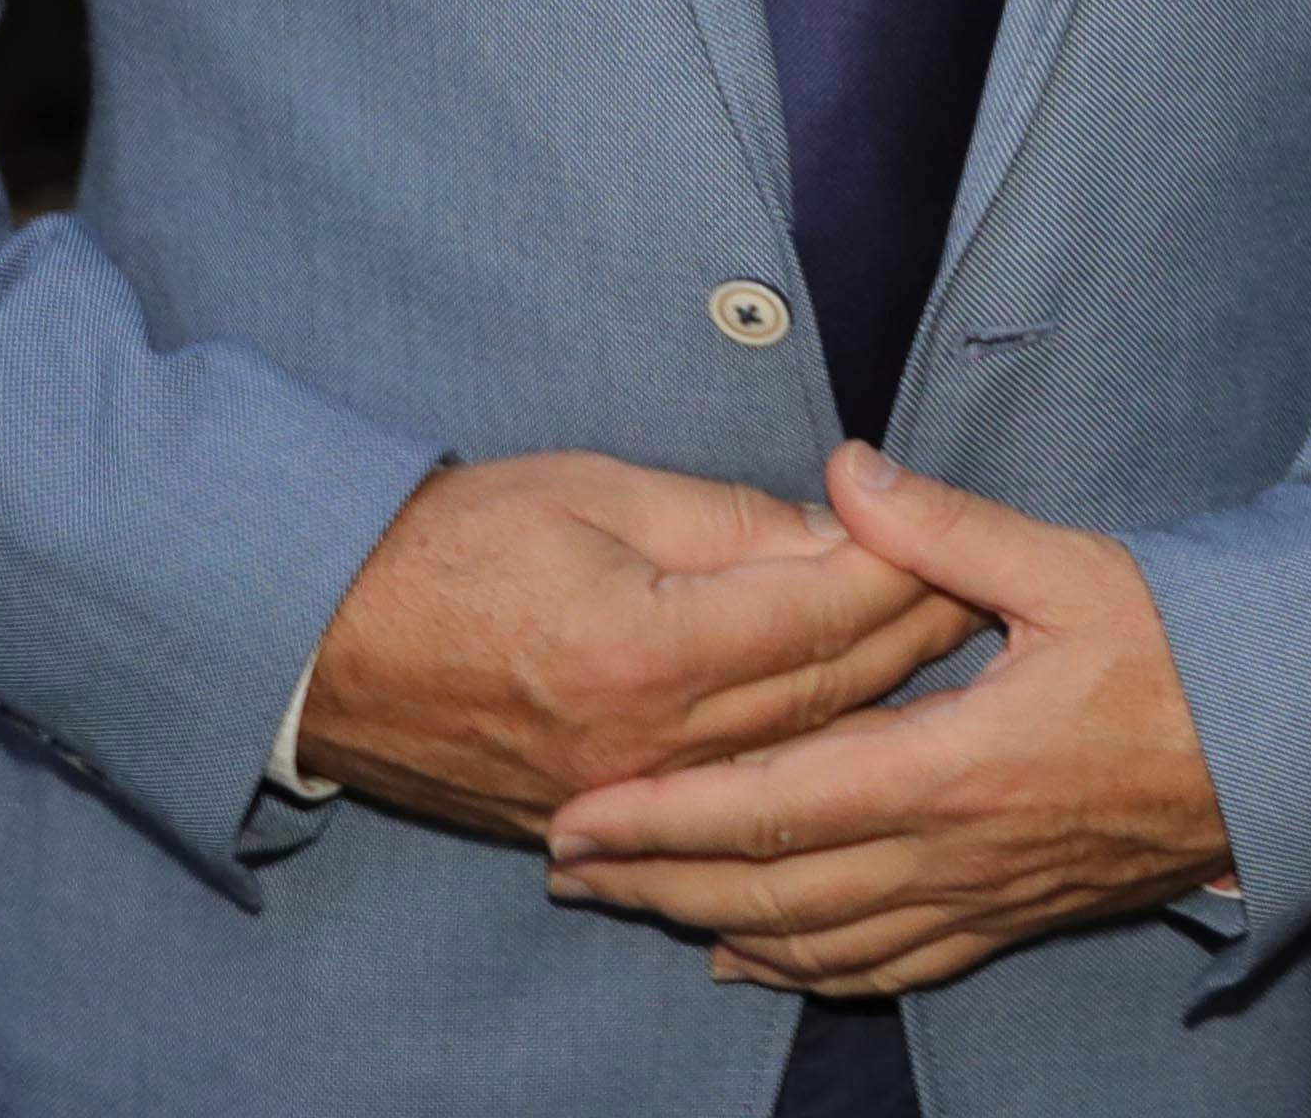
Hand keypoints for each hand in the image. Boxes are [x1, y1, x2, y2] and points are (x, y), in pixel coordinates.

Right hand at [294, 450, 981, 842]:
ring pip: (795, 757)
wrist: (325, 643)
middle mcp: (650, 740)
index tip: (958, 535)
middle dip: (916, 637)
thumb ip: (732, 521)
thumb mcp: (598, 490)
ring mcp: (627, 794)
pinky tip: (852, 743)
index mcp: (652, 645)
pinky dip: (801, 767)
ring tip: (940, 662)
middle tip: (985, 594)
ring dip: (876, 709)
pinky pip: (731, 803)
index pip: (828, 610)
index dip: (906, 567)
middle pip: (829, 691)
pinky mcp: (599, 820)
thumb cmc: (454, 543)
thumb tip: (841, 531)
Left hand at [549, 444, 1234, 996]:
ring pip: (815, 939)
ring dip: (707, 926)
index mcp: (955, 765)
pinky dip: (804, 970)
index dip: (666, 814)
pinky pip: (886, 968)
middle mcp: (954, 852)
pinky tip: (752, 960)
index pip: (774, 803)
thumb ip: (947, 529)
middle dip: (655, 878)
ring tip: (626, 905)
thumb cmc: (1189, 650)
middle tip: (564, 863)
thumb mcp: (1074, 568)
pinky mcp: (1011, 917)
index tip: (581, 810)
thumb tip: (844, 474)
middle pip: (770, 887)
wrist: (1292, 745)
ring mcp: (981, 898)